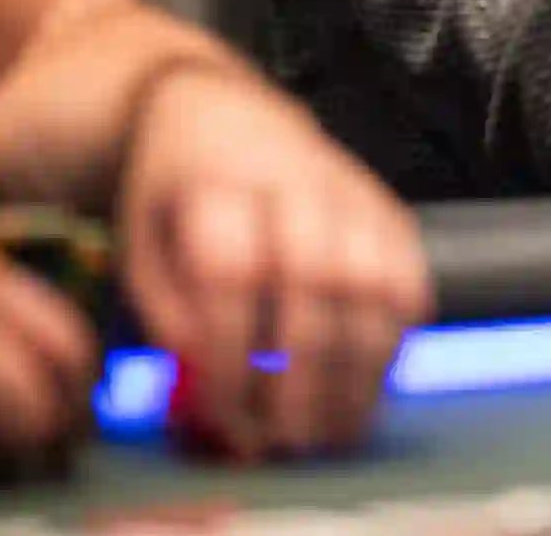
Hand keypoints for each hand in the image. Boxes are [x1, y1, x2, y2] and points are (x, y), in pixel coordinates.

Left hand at [114, 66, 431, 460]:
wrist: (223, 113)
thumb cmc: (175, 196)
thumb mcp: (140, 242)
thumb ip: (165, 309)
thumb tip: (203, 379)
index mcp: (216, 182)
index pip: (230, 269)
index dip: (230, 348)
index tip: (221, 410)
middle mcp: (291, 178)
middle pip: (313, 277)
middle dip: (303, 371)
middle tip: (286, 438)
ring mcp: (349, 190)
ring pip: (374, 280)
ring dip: (360, 368)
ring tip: (336, 430)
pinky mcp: (388, 207)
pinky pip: (410, 277)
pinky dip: (397, 339)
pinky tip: (370, 385)